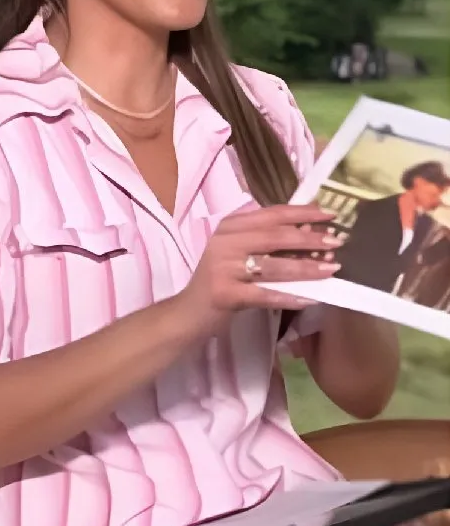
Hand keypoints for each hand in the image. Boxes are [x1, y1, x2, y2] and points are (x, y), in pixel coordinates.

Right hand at [180, 204, 342, 334]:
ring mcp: (223, 267)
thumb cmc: (221, 280)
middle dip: (309, 238)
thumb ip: (267, 242)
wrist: (189, 312)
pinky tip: (310, 298)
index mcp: (230, 226)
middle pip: (274, 236)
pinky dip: (289, 296)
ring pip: (272, 265)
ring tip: (332, 269)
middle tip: (337, 241)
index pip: (271, 213)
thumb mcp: (239, 253)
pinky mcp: (224, 293)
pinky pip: (264, 294)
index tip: (330, 213)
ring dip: (305, 267)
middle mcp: (224, 241)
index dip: (302, 212)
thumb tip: (311, 232)